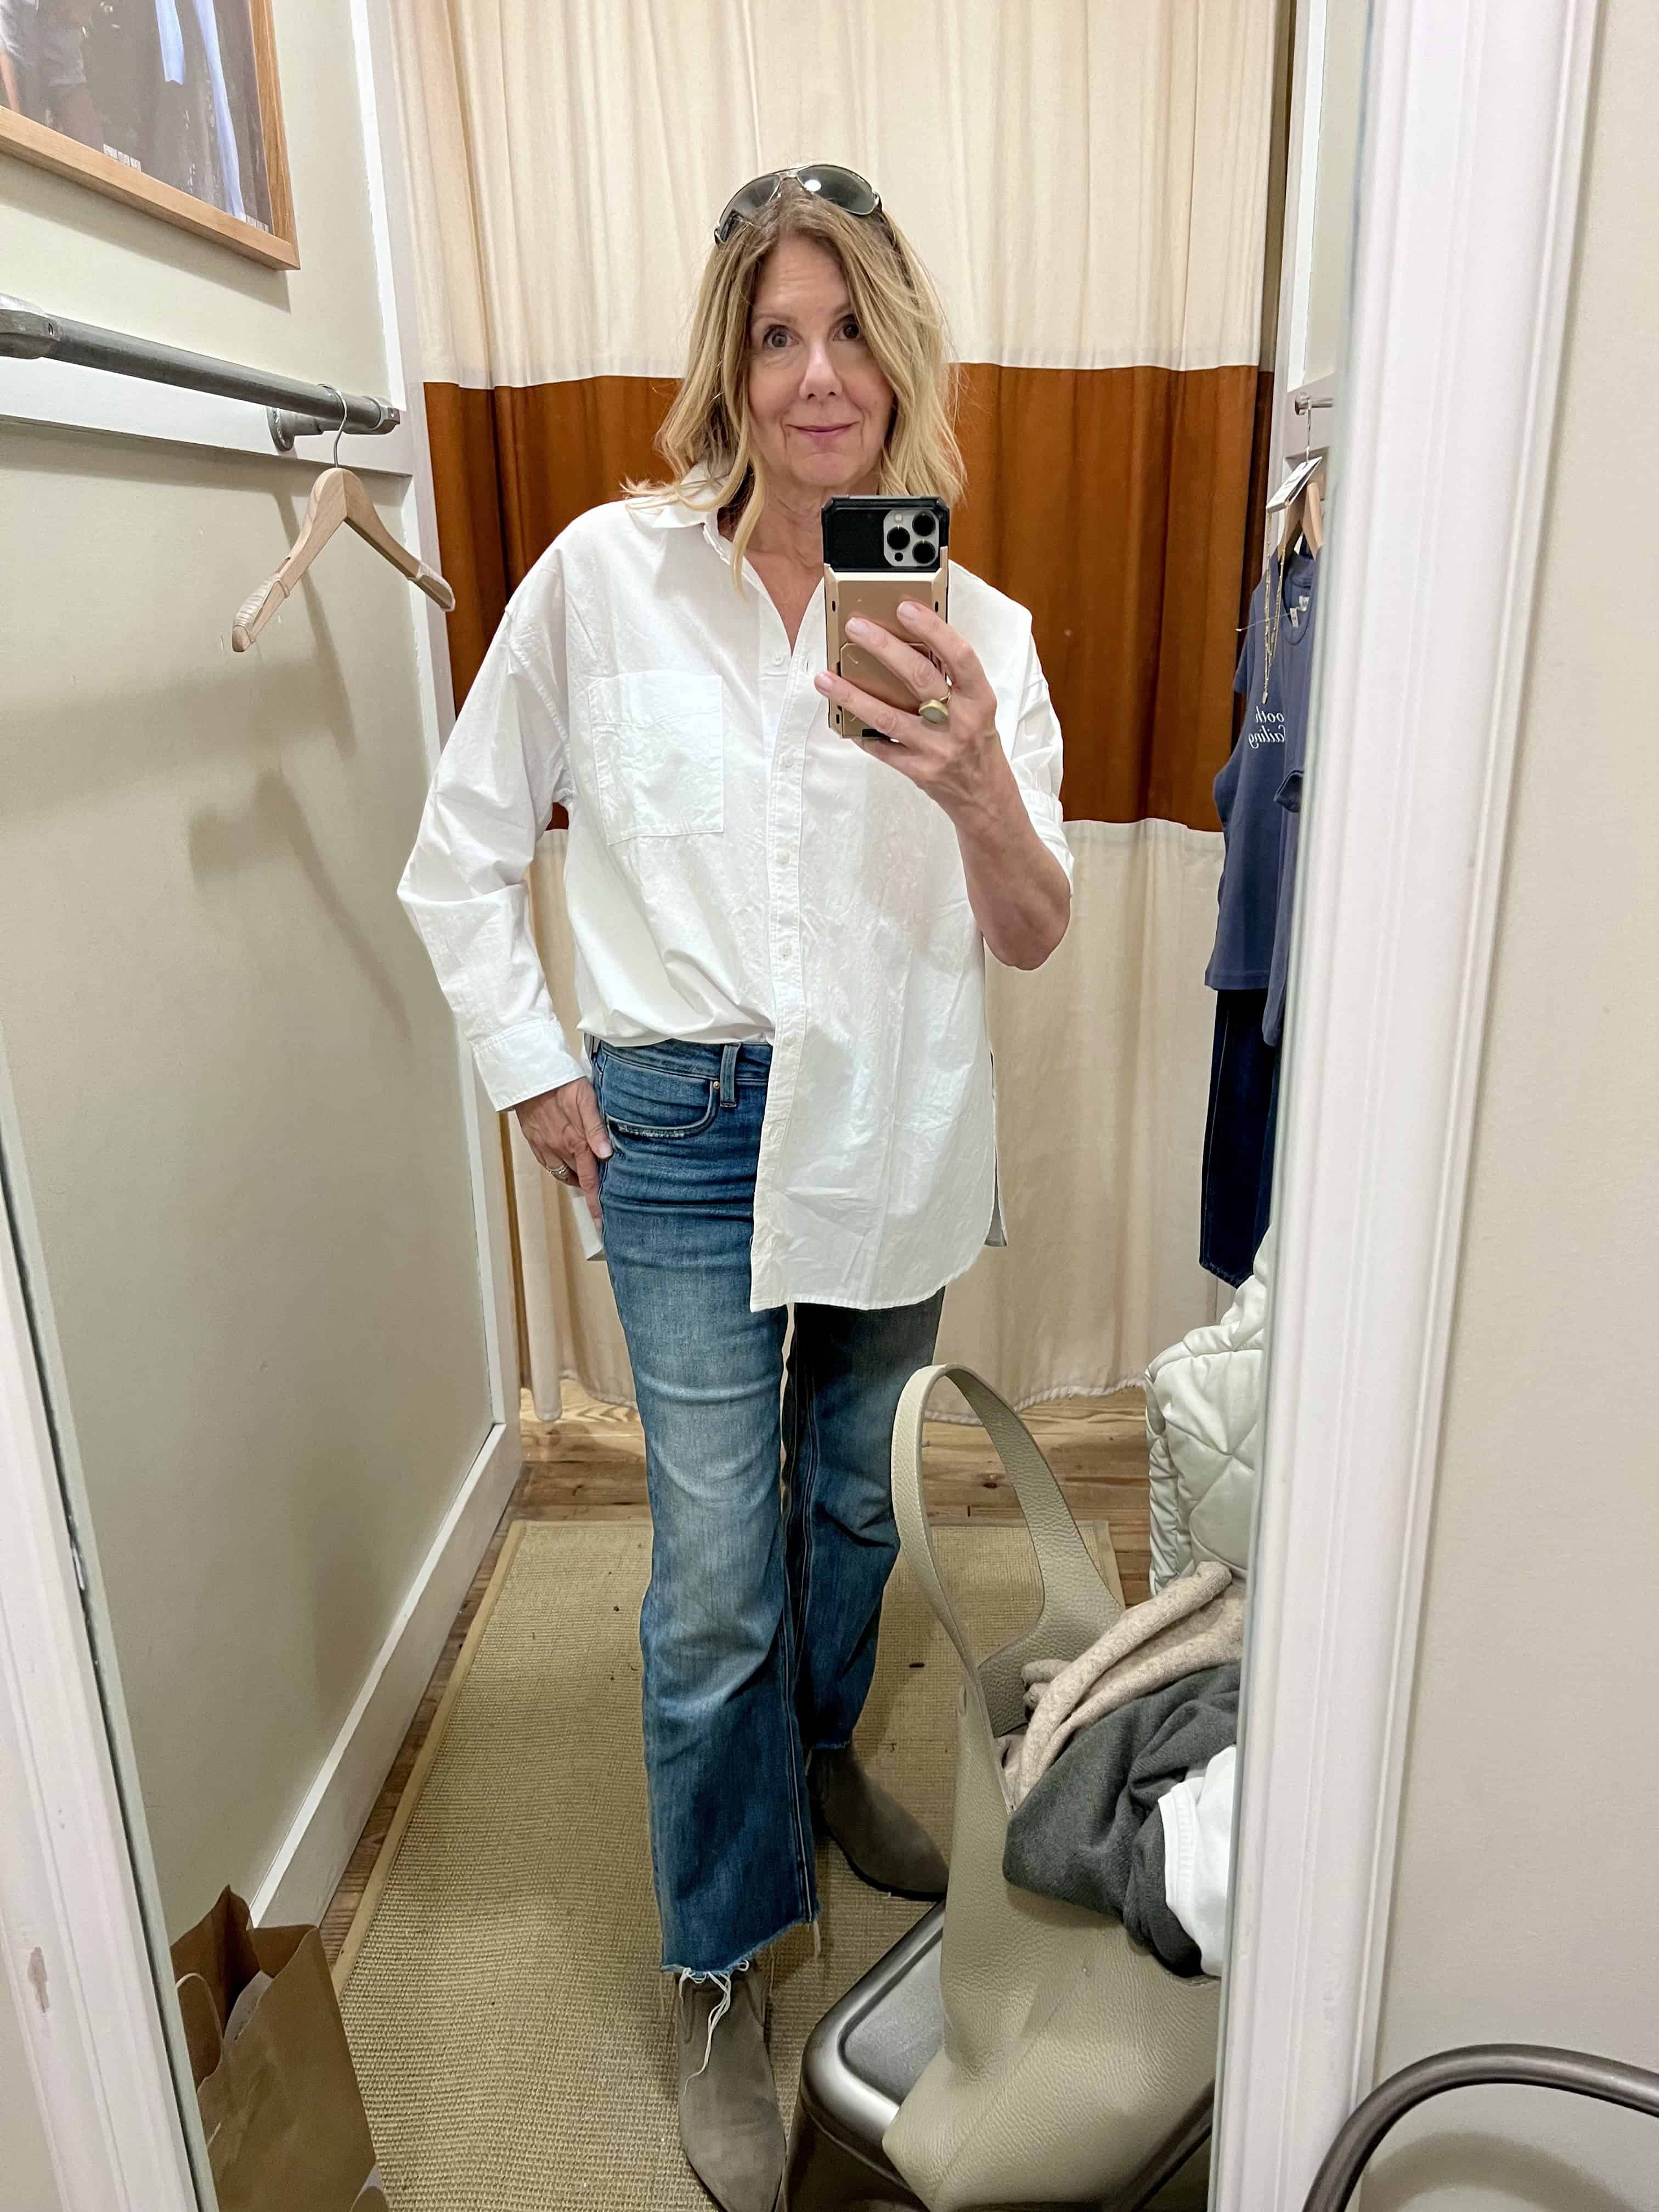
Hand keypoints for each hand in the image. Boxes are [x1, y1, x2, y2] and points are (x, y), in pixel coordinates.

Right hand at [515, 1078, 609, 1224]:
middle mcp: (559, 1149)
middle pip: (579, 1178)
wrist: (528, 1076)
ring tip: (589, 1181)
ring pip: (564, 1173)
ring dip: (577, 1179)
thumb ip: (596, 1127)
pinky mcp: (535, 1142)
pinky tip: (570, 1165)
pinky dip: (561, 1169)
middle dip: (590, 1191)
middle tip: (603, 1199)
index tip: (601, 1221)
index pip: (590, 1179)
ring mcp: (545, 1147)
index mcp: (576, 1142)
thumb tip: (606, 1154)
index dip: (596, 1202)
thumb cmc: (561, 1083)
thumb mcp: (586, 1099)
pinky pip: (550, 1164)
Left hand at [812, 600, 1013, 819]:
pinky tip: (840, 718)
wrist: (985, 796)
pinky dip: (860, 732)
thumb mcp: (976, 707)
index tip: (904, 607)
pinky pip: (882, 748)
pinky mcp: (919, 772)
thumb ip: (951, 680)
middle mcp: (961, 722)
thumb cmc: (976, 741)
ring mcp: (938, 749)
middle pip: (919, 678)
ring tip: (825, 678)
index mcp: (979, 698)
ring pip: (889, 716)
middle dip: (883, 648)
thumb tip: (908, 643)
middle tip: (854, 627)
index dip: (933, 628)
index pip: (959, 655)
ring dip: (853, 695)